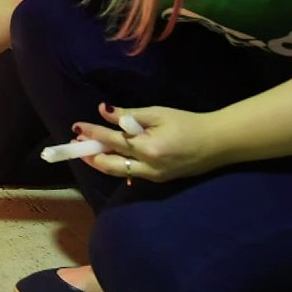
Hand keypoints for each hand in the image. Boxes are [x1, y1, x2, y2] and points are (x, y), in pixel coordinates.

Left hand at [73, 103, 225, 182]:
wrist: (217, 143)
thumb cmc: (188, 123)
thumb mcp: (158, 113)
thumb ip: (129, 115)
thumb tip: (103, 111)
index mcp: (148, 148)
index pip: (112, 140)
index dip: (92, 133)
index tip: (76, 126)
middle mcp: (148, 167)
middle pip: (108, 164)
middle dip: (89, 154)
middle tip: (74, 143)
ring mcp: (152, 176)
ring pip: (116, 172)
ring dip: (98, 161)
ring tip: (84, 151)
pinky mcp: (157, 179)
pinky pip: (129, 174)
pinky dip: (114, 165)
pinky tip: (106, 157)